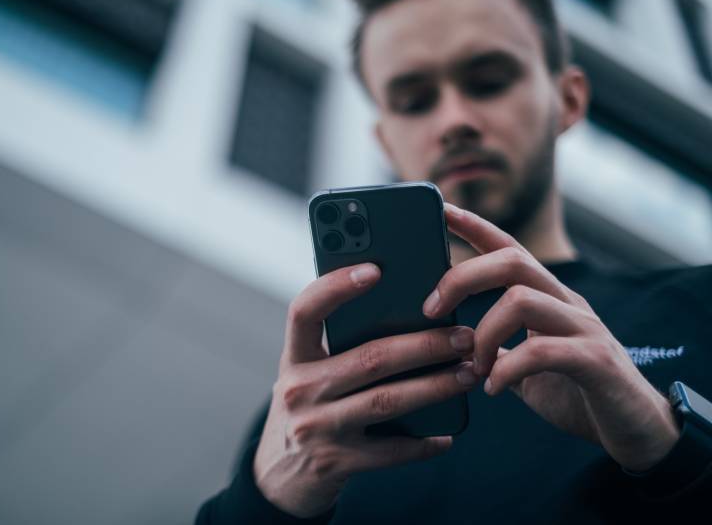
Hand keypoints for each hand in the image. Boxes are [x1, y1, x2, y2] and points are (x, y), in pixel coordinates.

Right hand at [253, 263, 477, 517]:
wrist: (278, 477)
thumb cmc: (307, 408)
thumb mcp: (308, 374)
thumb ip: (338, 348)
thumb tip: (408, 316)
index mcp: (293, 358)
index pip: (304, 310)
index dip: (335, 287)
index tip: (374, 269)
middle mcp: (299, 390)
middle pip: (369, 357)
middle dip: (424, 344)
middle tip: (464, 336)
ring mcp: (316, 428)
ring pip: (387, 400)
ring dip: (435, 386)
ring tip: (468, 373)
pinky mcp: (335, 463)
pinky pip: (390, 451)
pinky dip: (423, 442)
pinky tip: (447, 434)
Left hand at [423, 203, 679, 471]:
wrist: (639, 432)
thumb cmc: (579, 395)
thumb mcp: (527, 367)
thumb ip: (498, 350)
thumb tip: (454, 344)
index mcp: (548, 299)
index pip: (508, 249)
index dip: (475, 226)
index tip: (441, 209)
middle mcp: (567, 303)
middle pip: (511, 261)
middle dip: (462, 277)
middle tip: (430, 309)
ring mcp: (585, 328)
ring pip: (521, 299)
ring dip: (483, 334)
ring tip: (473, 367)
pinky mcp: (597, 361)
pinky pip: (542, 351)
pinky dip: (507, 369)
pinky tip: (494, 389)